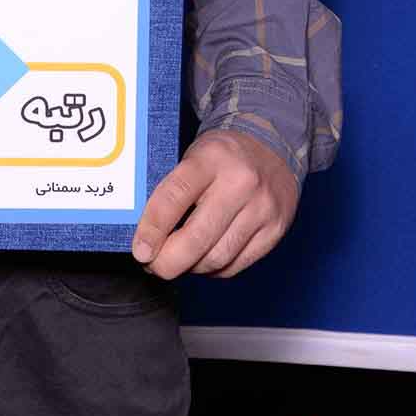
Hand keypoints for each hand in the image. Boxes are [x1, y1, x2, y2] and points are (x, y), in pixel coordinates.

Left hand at [132, 129, 299, 279]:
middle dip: (169, 262)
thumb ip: (172, 190)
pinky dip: (214, 270)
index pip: (174, 197)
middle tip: (154, 266)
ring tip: (178, 261)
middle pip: (197, 238)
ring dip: (191, 268)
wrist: (271, 145)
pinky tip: (203, 260)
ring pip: (217, 258)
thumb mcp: (194, 156)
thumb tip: (146, 234)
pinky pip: (236, 265)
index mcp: (211, 158)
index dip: (152, 230)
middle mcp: (240, 182)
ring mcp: (261, 208)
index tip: (140, 251)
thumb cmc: (223, 155)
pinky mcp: (275, 230)